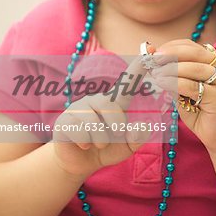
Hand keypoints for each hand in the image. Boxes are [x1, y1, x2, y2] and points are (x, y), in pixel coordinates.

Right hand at [53, 56, 150, 177]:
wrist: (79, 163)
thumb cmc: (106, 149)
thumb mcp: (126, 147)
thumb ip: (137, 138)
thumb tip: (142, 126)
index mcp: (114, 103)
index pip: (127, 83)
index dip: (138, 68)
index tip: (150, 52)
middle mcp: (95, 100)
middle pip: (110, 106)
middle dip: (116, 127)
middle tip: (112, 137)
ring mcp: (78, 108)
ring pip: (95, 122)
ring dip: (100, 140)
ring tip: (96, 143)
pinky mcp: (64, 120)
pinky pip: (80, 131)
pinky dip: (86, 143)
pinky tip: (82, 144)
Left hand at [151, 39, 215, 152]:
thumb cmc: (202, 114)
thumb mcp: (184, 92)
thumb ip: (173, 77)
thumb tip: (153, 62)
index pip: (192, 47)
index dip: (172, 47)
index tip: (154, 52)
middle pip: (195, 53)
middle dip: (171, 54)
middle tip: (154, 59)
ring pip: (194, 68)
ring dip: (171, 69)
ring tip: (155, 73)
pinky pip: (193, 86)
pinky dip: (175, 83)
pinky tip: (162, 83)